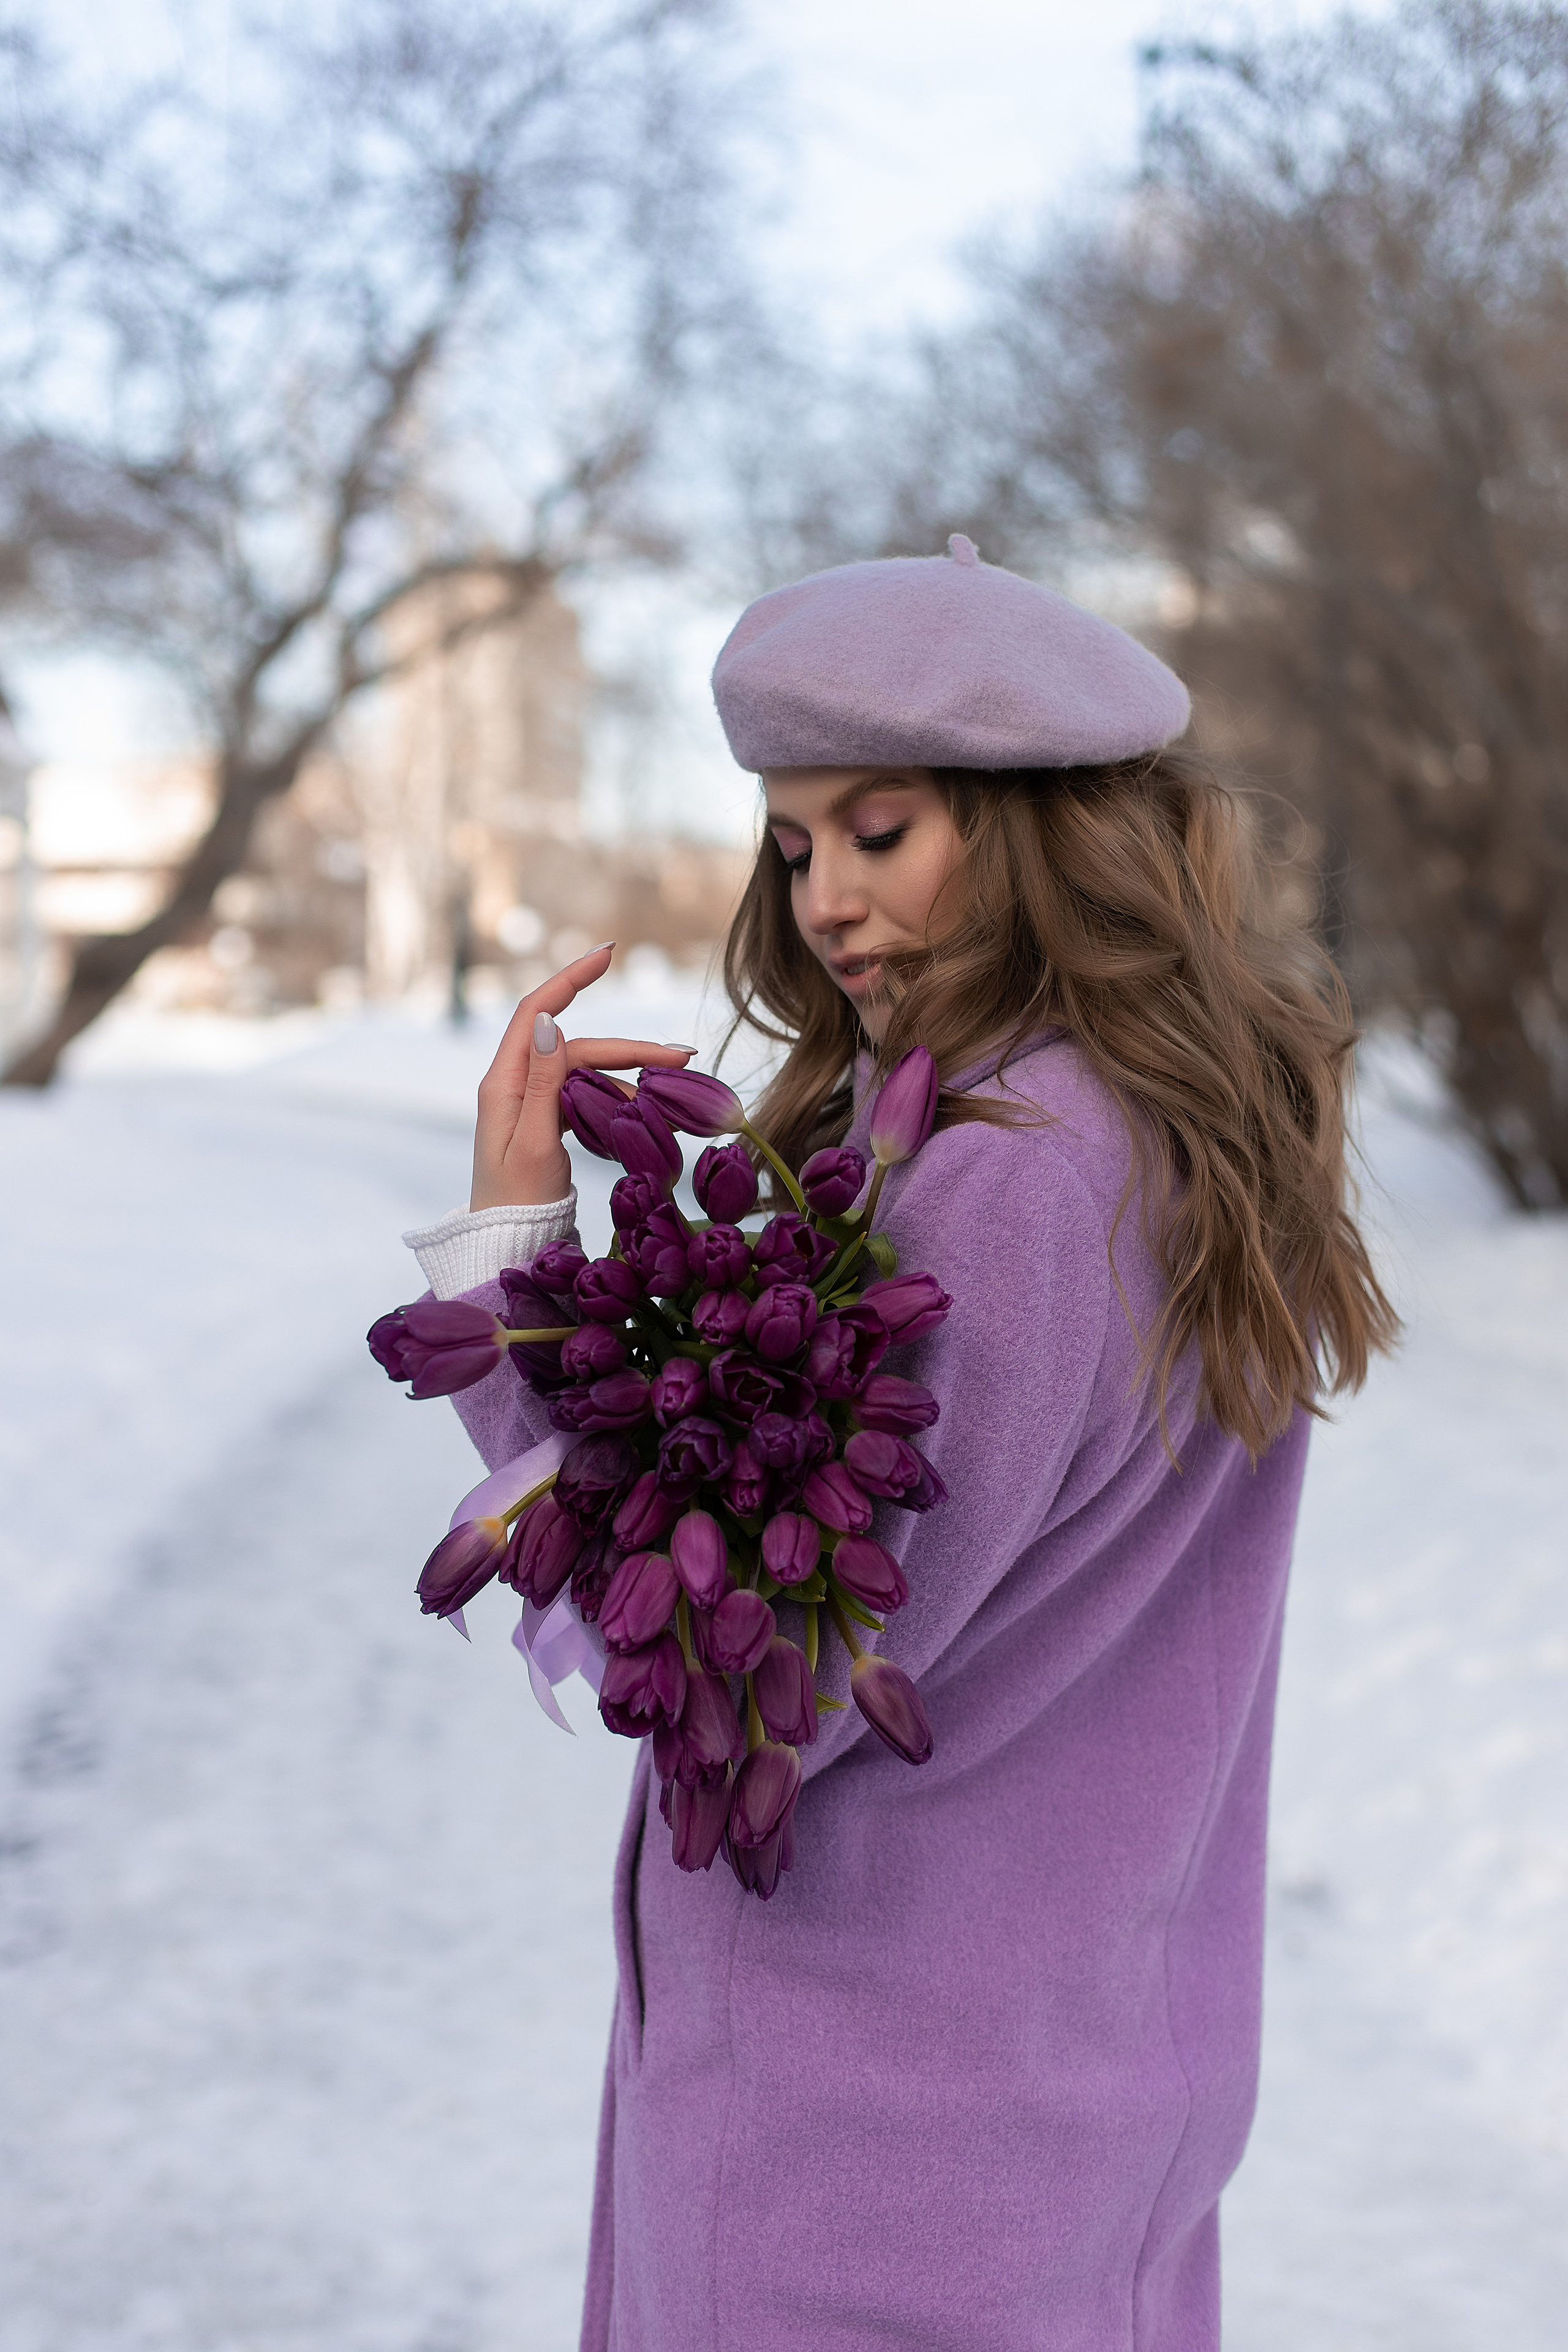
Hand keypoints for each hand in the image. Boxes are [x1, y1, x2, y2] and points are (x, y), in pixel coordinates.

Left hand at [470, 945, 695, 1210]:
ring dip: (627, 1074)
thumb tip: (551, 1019)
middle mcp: (514, 1084)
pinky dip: (616, 1096)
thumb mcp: (533, 1144)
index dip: (571, 979)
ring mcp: (530, 1102)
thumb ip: (542, 1083)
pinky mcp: (545, 1121)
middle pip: (575, 1045)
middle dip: (628, 1047)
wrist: (505, 1245)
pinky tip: (644, 1108)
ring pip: (584, 1070)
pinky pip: (584, 1094)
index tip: (608, 955)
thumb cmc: (516, 1205)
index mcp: (503, 1083)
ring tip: (673, 1089)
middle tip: (682, 1058)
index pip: (537, 1012)